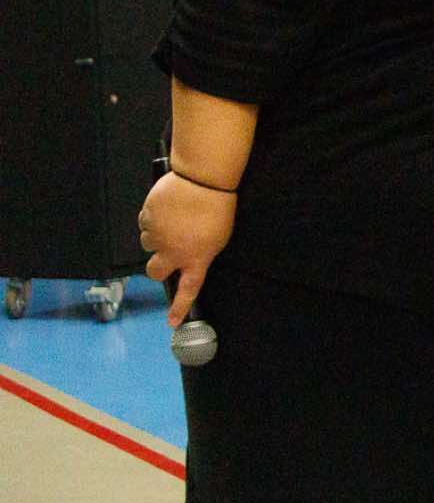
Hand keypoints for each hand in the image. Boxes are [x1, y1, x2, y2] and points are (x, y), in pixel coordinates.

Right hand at [137, 172, 236, 327]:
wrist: (203, 180)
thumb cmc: (217, 206)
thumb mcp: (219, 236)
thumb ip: (201, 252)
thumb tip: (189, 258)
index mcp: (196, 258)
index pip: (189, 289)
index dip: (179, 307)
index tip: (172, 321)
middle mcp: (173, 252)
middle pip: (155, 272)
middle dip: (158, 267)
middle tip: (166, 255)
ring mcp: (157, 236)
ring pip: (148, 244)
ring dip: (157, 236)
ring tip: (174, 220)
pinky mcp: (147, 219)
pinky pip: (144, 224)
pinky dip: (152, 219)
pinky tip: (166, 209)